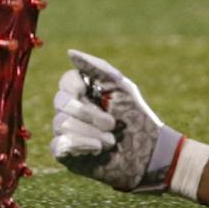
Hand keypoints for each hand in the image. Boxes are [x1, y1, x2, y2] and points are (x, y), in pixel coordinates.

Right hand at [51, 49, 184, 192]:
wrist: (149, 153)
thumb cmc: (138, 117)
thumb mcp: (122, 88)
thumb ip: (97, 69)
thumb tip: (70, 53)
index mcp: (85, 91)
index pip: (66, 81)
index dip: (75, 87)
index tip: (95, 94)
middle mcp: (72, 110)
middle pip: (60, 102)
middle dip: (89, 114)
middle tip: (113, 123)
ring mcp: (68, 132)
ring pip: (61, 124)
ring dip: (91, 132)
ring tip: (112, 141)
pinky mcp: (68, 154)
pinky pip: (59, 146)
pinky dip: (80, 145)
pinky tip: (98, 150)